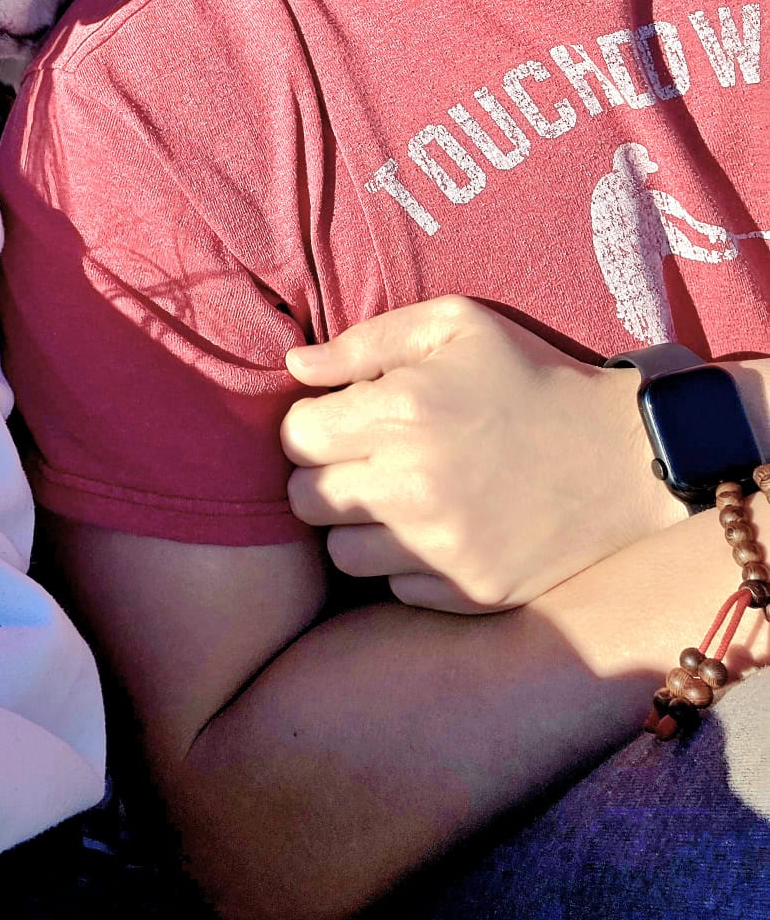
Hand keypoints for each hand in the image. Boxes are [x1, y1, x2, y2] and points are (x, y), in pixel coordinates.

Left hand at [281, 297, 682, 612]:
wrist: (624, 456)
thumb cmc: (529, 377)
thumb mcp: (454, 326)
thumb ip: (363, 342)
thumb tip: (294, 365)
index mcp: (401, 412)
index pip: (294, 438)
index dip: (311, 425)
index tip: (343, 420)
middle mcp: (411, 486)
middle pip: (304, 501)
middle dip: (323, 475)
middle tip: (364, 459)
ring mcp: (440, 548)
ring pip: (340, 552)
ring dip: (358, 525)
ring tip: (397, 496)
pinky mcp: (468, 592)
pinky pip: (394, 588)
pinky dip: (404, 564)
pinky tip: (437, 529)